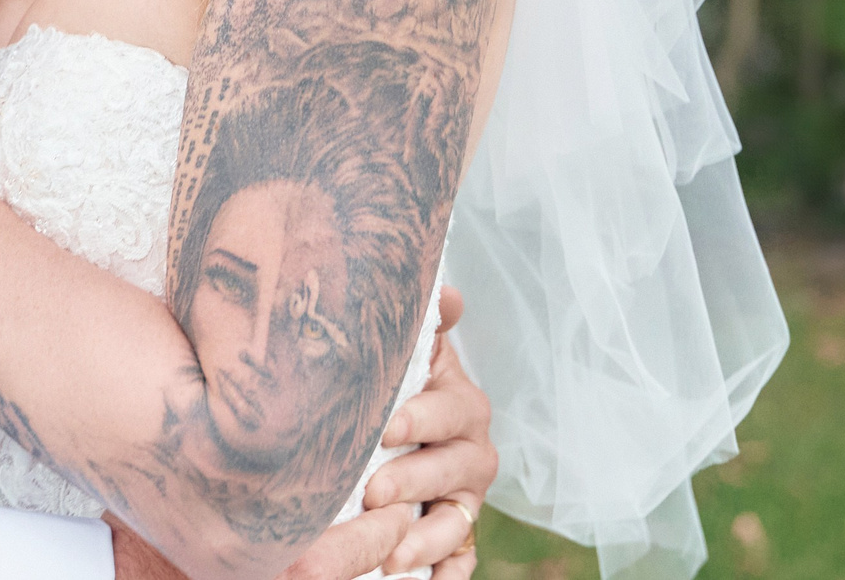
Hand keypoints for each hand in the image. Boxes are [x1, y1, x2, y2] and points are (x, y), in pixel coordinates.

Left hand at [363, 287, 491, 578]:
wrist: (392, 423)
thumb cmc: (396, 379)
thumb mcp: (408, 350)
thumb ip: (426, 324)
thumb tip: (450, 293)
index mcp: (460, 403)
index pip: (449, 411)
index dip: (421, 417)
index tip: (385, 427)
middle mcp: (471, 452)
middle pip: (453, 470)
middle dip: (413, 481)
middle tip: (373, 492)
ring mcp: (464, 497)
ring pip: (455, 522)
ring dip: (425, 539)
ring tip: (389, 556)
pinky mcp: (454, 534)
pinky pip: (458, 559)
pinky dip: (445, 572)